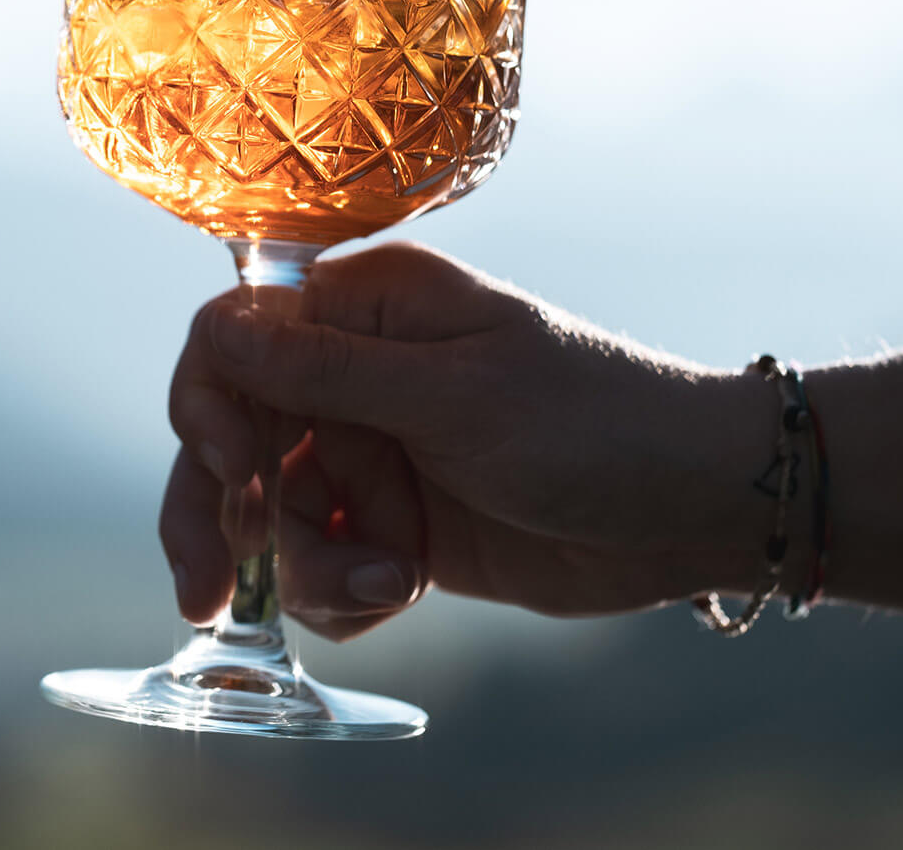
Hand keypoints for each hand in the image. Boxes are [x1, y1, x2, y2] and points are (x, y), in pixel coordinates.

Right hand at [161, 242, 776, 638]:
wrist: (693, 509)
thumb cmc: (594, 422)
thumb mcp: (457, 398)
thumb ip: (327, 372)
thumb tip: (214, 329)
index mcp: (364, 308)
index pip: (232, 340)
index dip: (209, 408)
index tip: (234, 473)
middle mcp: (353, 373)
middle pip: (230, 440)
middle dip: (219, 516)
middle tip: (210, 594)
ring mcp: (371, 452)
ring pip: (271, 519)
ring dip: (311, 567)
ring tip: (389, 585)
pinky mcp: (393, 524)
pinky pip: (320, 567)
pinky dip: (345, 594)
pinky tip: (404, 594)